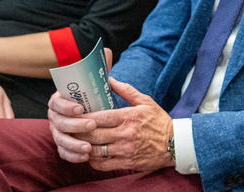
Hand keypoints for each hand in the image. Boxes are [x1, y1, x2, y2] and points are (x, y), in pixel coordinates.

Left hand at [47, 77, 174, 171]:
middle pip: (94, 135)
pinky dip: (91, 160)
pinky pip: (103, 164)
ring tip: (73, 140)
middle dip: (78, 132)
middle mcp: (125, 135)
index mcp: (128, 117)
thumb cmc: (158, 121)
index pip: (101, 117)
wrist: (176, 144)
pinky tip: (86, 154)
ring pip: (96, 151)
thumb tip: (109, 79)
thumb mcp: (145, 101)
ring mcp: (125, 150)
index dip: (84, 117)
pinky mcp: (127, 163)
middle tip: (67, 127)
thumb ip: (125, 90)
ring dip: (82, 146)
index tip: (74, 114)